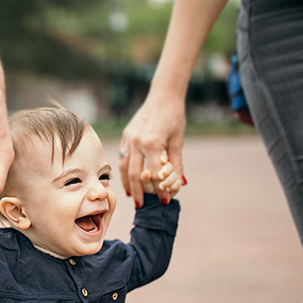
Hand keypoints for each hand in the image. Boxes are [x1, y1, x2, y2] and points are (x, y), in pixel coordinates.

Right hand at [119, 92, 185, 206]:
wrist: (163, 96)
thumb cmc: (174, 117)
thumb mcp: (178, 141)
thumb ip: (176, 164)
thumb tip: (180, 184)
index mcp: (152, 143)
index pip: (154, 174)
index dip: (160, 190)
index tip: (165, 201)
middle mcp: (136, 142)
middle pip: (135, 175)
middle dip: (139, 193)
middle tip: (143, 206)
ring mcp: (128, 139)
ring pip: (124, 168)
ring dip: (128, 185)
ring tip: (132, 197)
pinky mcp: (125, 136)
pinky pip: (122, 158)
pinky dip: (124, 171)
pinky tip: (128, 180)